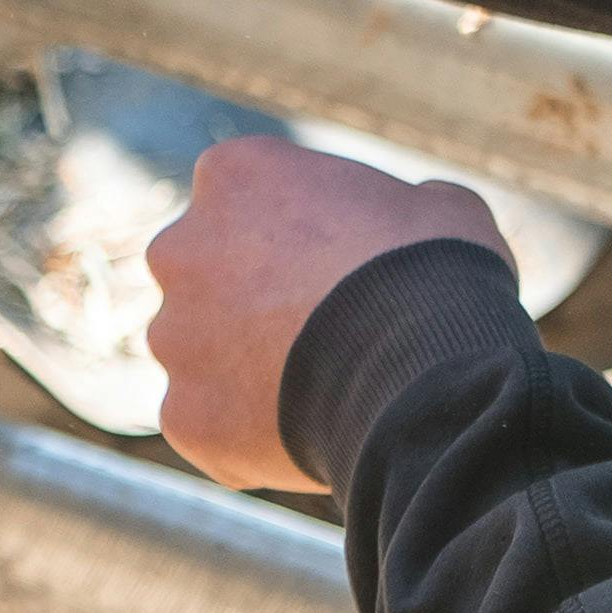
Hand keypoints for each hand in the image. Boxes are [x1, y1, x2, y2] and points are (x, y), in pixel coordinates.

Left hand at [145, 138, 506, 493]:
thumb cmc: (439, 273)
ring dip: (246, 371)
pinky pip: (211, 425)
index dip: (295, 236)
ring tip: (327, 391)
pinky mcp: (183, 415)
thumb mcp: (437, 206)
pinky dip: (249, 437)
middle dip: (251, 302)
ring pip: (202, 355)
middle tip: (324, 333)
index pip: (244, 199)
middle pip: (208, 276)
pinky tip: (312, 437)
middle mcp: (179, 248)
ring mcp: (173, 336)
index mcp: (233, 174)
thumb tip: (405, 223)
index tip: (337, 265)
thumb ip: (392, 206)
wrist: (425, 371)